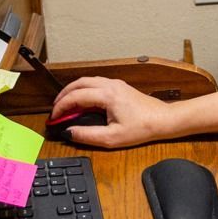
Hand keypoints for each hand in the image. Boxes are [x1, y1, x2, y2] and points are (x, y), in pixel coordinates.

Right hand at [49, 77, 172, 147]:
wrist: (163, 120)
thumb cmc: (141, 128)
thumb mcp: (112, 138)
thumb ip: (88, 135)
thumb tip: (69, 132)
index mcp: (107, 95)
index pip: (76, 96)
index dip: (61, 107)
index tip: (54, 117)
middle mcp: (109, 84)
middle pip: (78, 83)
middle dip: (63, 95)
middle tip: (55, 109)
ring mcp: (115, 83)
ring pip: (87, 80)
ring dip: (73, 90)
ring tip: (65, 104)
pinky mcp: (118, 86)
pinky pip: (95, 82)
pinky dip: (83, 89)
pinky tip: (81, 100)